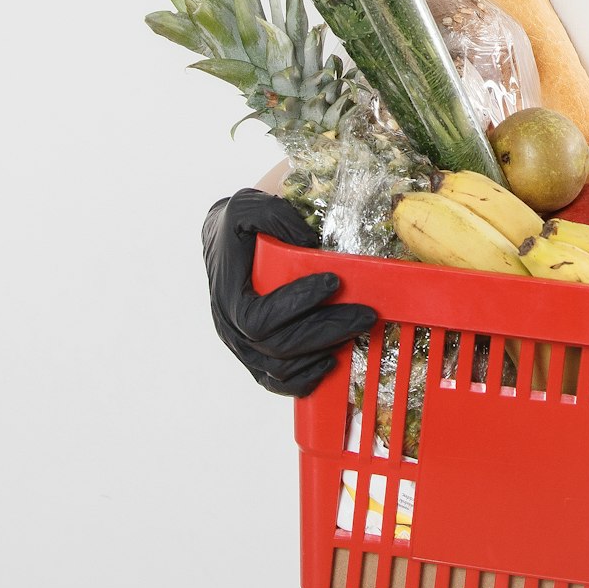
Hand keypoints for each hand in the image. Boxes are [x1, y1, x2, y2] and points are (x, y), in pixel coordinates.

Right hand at [202, 188, 376, 396]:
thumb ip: (274, 217)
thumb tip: (307, 244)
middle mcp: (231, 328)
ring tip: (354, 332)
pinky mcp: (254, 357)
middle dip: (327, 330)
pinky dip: (304, 379)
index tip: (333, 282)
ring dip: (321, 353)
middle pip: (279, 347)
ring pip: (280, 369)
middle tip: (365, 314)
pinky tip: (330, 362)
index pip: (259, 318)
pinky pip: (276, 382)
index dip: (296, 305)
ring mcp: (242, 347)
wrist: (223, 242)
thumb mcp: (248, 206)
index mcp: (227, 296)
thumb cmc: (238, 227)